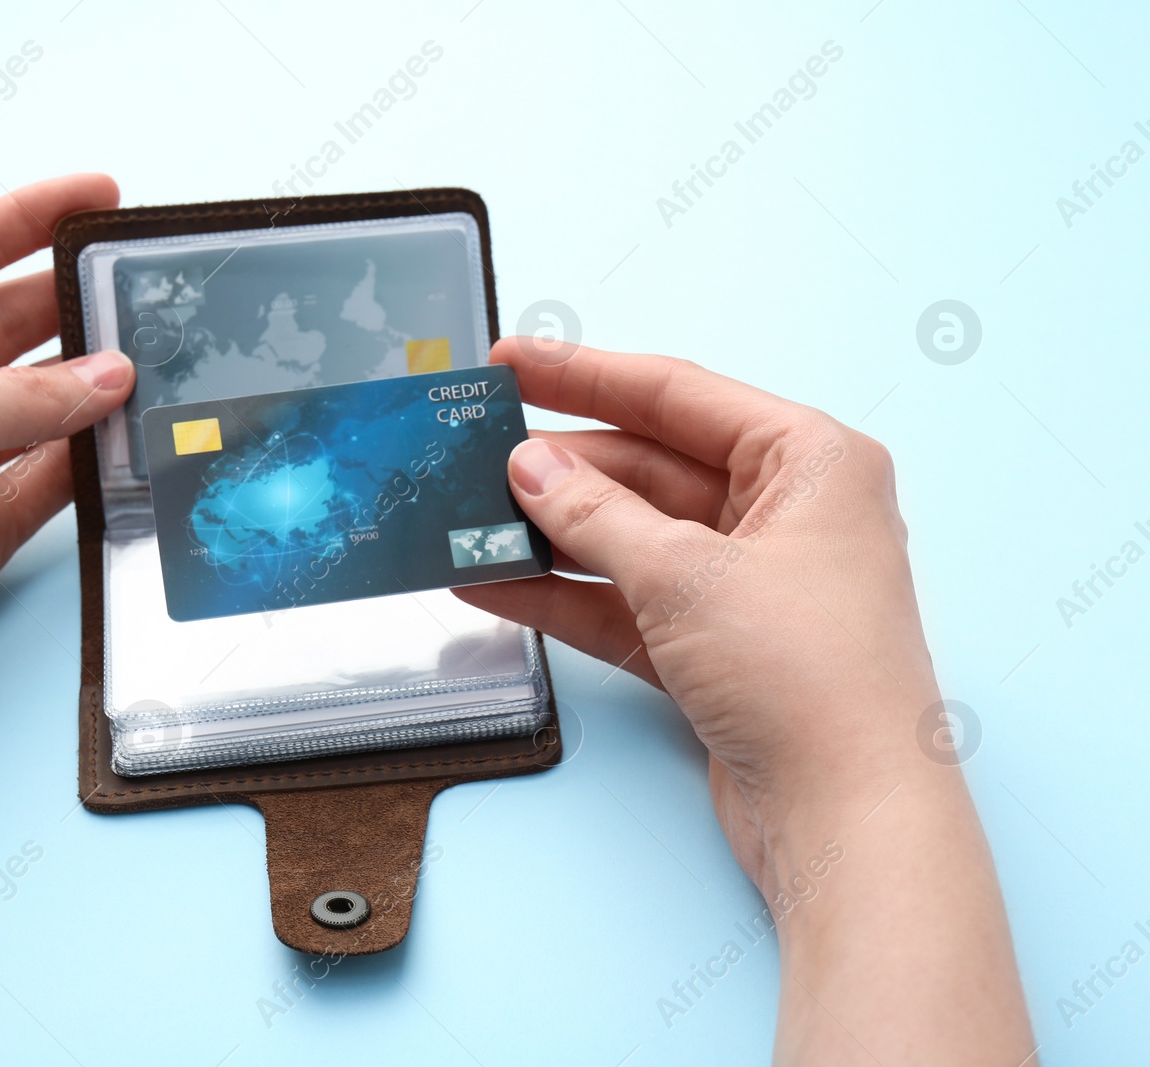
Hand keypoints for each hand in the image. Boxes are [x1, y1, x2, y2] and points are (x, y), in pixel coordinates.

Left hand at [0, 175, 134, 757]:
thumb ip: (24, 397)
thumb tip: (111, 377)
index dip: (22, 216)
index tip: (96, 196)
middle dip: (66, 305)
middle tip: (140, 291)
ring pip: (30, 404)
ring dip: (85, 388)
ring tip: (154, 362)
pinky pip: (44, 477)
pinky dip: (85, 460)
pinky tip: (129, 440)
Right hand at [456, 338, 1032, 1062]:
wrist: (847, 820)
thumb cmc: (811, 680)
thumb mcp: (686, 576)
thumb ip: (595, 514)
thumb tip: (531, 466)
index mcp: (809, 462)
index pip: (677, 395)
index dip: (585, 375)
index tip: (512, 362)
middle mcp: (782, 514)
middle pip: (647, 467)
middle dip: (560, 466)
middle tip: (474, 450)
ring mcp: (746, 584)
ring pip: (629, 537)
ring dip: (550, 534)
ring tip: (467, 518)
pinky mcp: (714, 647)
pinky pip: (624, 601)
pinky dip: (563, 595)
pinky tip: (494, 583)